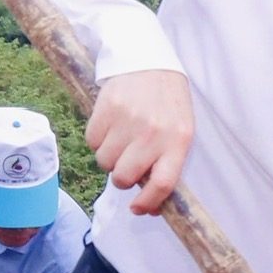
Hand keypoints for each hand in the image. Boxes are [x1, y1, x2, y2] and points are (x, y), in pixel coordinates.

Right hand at [87, 69, 193, 214]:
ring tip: (121, 139)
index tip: (139, 209)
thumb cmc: (168, 103)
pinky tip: (111, 126)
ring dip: (109, 158)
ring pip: (104, 162)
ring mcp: (128, 122)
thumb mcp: (180, 131)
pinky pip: (92, 142)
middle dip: (122, 178)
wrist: (150, 62)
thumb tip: (150, 207)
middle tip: (126, 164)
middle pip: (125, 178)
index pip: (163, 183)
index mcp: (178, 141)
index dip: (148, 203)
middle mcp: (154, 134)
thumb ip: (167, 164)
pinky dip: (98, 140)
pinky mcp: (106, 110)